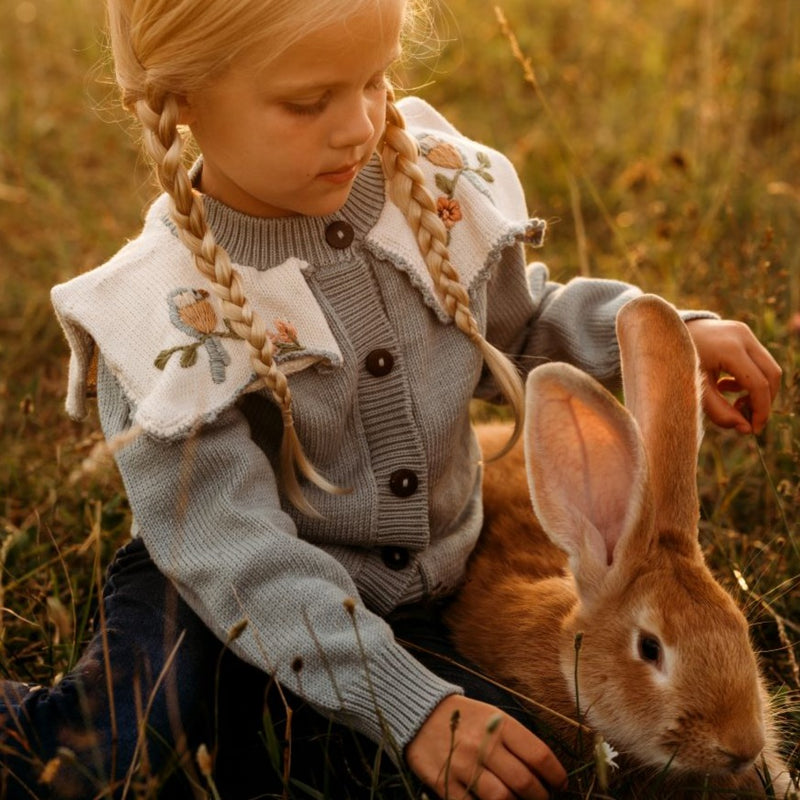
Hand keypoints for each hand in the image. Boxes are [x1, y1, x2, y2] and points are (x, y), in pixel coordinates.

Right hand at [406, 695, 567, 799]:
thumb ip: (517, 741)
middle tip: (542, 798)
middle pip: (523, 782)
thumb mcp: (493, 717)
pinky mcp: (445, 783)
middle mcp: (482, 744)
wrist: (421, 713)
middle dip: (540, 797)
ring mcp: (462, 765)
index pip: (538, 755)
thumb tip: (546, 772)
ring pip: (502, 799)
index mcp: (498, 723)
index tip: (560, 784)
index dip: (556, 775)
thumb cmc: (466, 718)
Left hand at [685, 318, 781, 433]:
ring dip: (757, 390)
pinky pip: (757, 360)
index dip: (761, 410)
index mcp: (729, 349)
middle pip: (771, 374)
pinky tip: (725, 385)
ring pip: (768, 367)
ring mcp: (744, 332)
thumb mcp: (693, 389)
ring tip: (734, 403)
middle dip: (765, 401)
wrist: (661, 334)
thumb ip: (718, 411)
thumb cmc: (675, 363)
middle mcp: (741, 336)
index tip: (754, 429)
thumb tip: (745, 429)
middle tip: (749, 420)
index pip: (758, 384)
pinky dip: (749, 379)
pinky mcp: (742, 332)